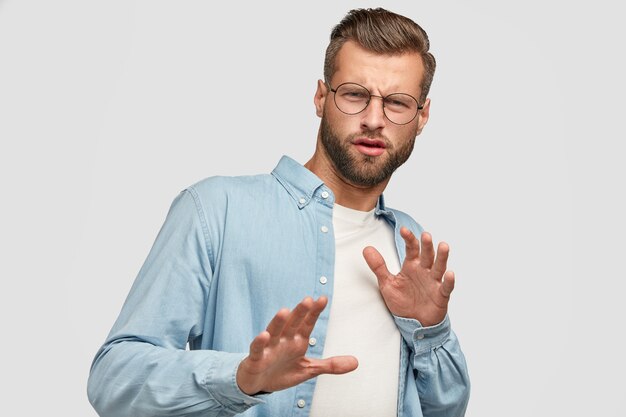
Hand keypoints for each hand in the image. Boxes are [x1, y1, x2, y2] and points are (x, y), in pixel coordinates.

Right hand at [236, 296, 357, 395]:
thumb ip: (331, 365)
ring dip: (278, 322)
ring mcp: (270, 348)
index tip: (323, 299)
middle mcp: (284, 340)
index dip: (314, 312)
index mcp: (297, 341)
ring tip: (284, 311)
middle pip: (292, 323)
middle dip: (300, 312)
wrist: (259, 383)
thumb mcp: (310, 369)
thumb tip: (356, 362)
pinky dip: (260, 342)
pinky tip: (264, 335)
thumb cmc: (282, 371)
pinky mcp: (257, 358)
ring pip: (274, 332)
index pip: (307, 324)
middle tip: (308, 300)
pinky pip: (258, 349)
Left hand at [363, 228, 454, 326]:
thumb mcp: (387, 284)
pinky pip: (446, 287)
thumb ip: (378, 267)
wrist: (413, 323)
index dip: (409, 239)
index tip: (403, 230)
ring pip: (439, 267)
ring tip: (443, 246)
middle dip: (426, 245)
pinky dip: (449, 281)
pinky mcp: (441, 296)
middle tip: (425, 235)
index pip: (412, 249)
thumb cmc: (402, 302)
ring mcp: (434, 282)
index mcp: (412, 266)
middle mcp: (424, 271)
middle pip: (427, 255)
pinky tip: (450, 274)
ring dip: (442, 257)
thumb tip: (366, 249)